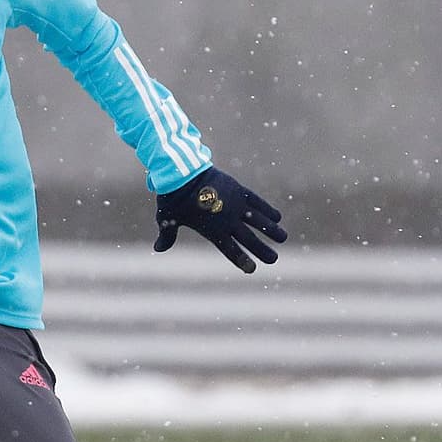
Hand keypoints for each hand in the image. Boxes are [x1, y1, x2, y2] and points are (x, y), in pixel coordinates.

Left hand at [153, 167, 286, 272]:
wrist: (181, 173)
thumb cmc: (173, 198)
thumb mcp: (168, 219)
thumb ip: (167, 235)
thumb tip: (158, 249)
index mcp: (212, 231)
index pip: (230, 250)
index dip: (242, 260)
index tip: (252, 269)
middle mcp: (227, 220)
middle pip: (249, 239)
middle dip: (262, 250)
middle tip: (274, 259)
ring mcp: (235, 205)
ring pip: (258, 221)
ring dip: (271, 230)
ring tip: (283, 238)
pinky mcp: (238, 190)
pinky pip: (257, 202)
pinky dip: (267, 209)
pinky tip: (277, 217)